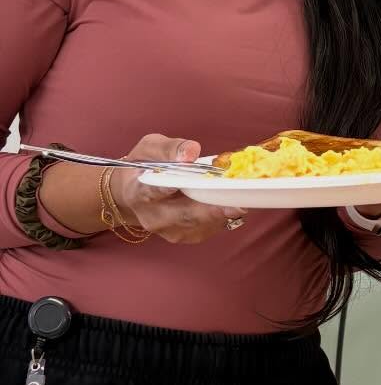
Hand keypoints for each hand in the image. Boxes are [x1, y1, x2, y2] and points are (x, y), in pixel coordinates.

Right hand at [108, 136, 248, 243]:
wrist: (134, 194)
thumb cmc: (144, 166)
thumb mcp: (150, 148)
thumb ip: (170, 148)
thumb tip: (191, 152)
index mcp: (138, 193)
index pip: (152, 193)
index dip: (168, 189)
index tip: (183, 185)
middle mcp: (153, 217)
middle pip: (184, 215)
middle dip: (211, 209)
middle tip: (237, 204)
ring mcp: (170, 230)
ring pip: (200, 224)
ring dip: (223, 213)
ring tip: (243, 201)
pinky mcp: (186, 236)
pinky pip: (209, 228)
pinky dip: (223, 216)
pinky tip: (233, 203)